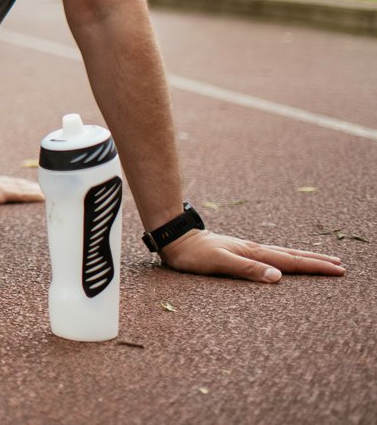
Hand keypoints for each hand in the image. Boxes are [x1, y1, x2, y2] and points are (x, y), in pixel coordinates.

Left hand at [158, 230, 345, 281]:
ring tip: (321, 261)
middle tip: (340, 266)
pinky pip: (271, 255)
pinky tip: (284, 261)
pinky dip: (285, 259)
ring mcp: (247, 249)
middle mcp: (253, 249)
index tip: (337, 270)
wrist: (174, 237)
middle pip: (291, 256)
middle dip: (316, 261)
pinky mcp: (239, 251)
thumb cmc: (192, 254)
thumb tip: (278, 276)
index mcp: (252, 252)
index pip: (290, 261)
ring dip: (304, 259)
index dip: (314, 267)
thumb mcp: (218, 262)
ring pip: (282, 254)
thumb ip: (247, 269)